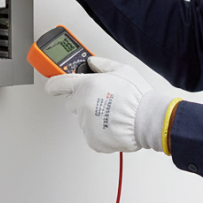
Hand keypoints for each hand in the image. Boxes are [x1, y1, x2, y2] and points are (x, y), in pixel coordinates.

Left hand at [45, 57, 174, 153]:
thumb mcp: (122, 69)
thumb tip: (93, 62)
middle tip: (100, 98)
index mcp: (86, 86)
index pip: (57, 84)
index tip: (53, 85)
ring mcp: (86, 124)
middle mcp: (82, 105)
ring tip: (114, 112)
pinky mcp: (92, 139)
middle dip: (82, 100)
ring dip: (93, 115)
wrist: (148, 120)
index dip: (55, 84)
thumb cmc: (138, 96)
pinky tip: (113, 123)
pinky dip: (100, 130)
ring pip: (83, 118)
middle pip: (72, 102)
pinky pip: (91, 133)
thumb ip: (102, 64)